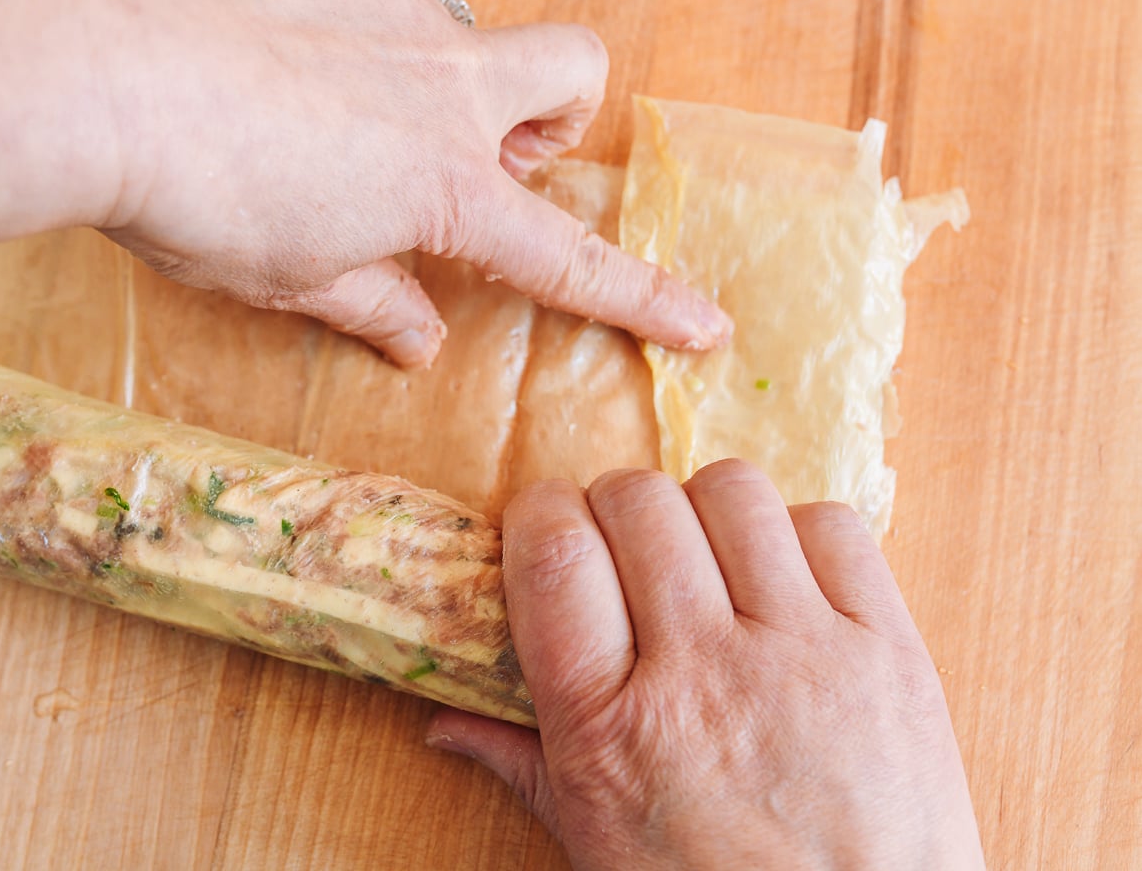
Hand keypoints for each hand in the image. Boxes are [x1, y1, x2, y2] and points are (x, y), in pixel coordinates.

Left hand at [0, 0, 729, 367]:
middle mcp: (440, 86)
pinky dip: (327, 26)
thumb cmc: (195, 202)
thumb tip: (419, 337)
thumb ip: (371, 302)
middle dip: (557, 111)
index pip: (565, 257)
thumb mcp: (286, 279)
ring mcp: (388, 7)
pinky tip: (253, 52)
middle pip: (572, 70)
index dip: (642, 296)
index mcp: (441, 188)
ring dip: (420, 74)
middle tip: (481, 152)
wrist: (99, 80)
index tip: (706, 321)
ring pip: (452, 29)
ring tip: (318, 108)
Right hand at [427, 462, 983, 869]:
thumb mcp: (596, 844)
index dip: (539, 515)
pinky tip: (783, 581)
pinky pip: (833, 526)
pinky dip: (799, 534)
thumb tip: (442, 722)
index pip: (555, 553)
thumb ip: (520, 765)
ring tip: (706, 557)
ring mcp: (802, 652)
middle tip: (623, 548)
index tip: (544, 527)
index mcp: (610, 727)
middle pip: (637, 503)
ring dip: (703, 509)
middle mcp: (703, 672)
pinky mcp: (887, 647)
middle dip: (614, 508)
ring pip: (733, 492)